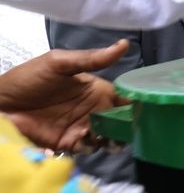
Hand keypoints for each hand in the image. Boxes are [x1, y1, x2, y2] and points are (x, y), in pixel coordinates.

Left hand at [0, 40, 128, 149]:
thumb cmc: (28, 79)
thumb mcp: (59, 63)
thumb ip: (92, 58)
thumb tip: (125, 44)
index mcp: (96, 89)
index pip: (124, 98)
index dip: (137, 104)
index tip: (147, 109)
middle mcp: (94, 109)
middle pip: (120, 121)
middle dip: (129, 126)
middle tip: (131, 129)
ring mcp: (82, 127)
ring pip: (109, 136)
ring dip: (115, 138)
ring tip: (112, 137)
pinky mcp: (69, 143)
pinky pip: (89, 147)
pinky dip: (95, 146)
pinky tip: (90, 140)